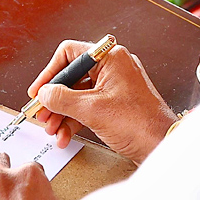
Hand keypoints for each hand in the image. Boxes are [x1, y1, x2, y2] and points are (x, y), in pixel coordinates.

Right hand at [29, 40, 176, 164]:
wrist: (161, 145)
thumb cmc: (139, 123)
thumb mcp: (92, 110)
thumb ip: (63, 99)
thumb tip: (44, 94)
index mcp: (111, 58)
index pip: (70, 53)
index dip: (50, 73)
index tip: (39, 92)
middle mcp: (114, 67)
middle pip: (72, 76)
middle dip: (55, 99)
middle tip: (42, 115)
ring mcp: (115, 85)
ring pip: (78, 94)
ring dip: (62, 113)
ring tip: (52, 130)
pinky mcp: (116, 103)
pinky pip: (88, 106)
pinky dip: (75, 120)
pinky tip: (65, 135)